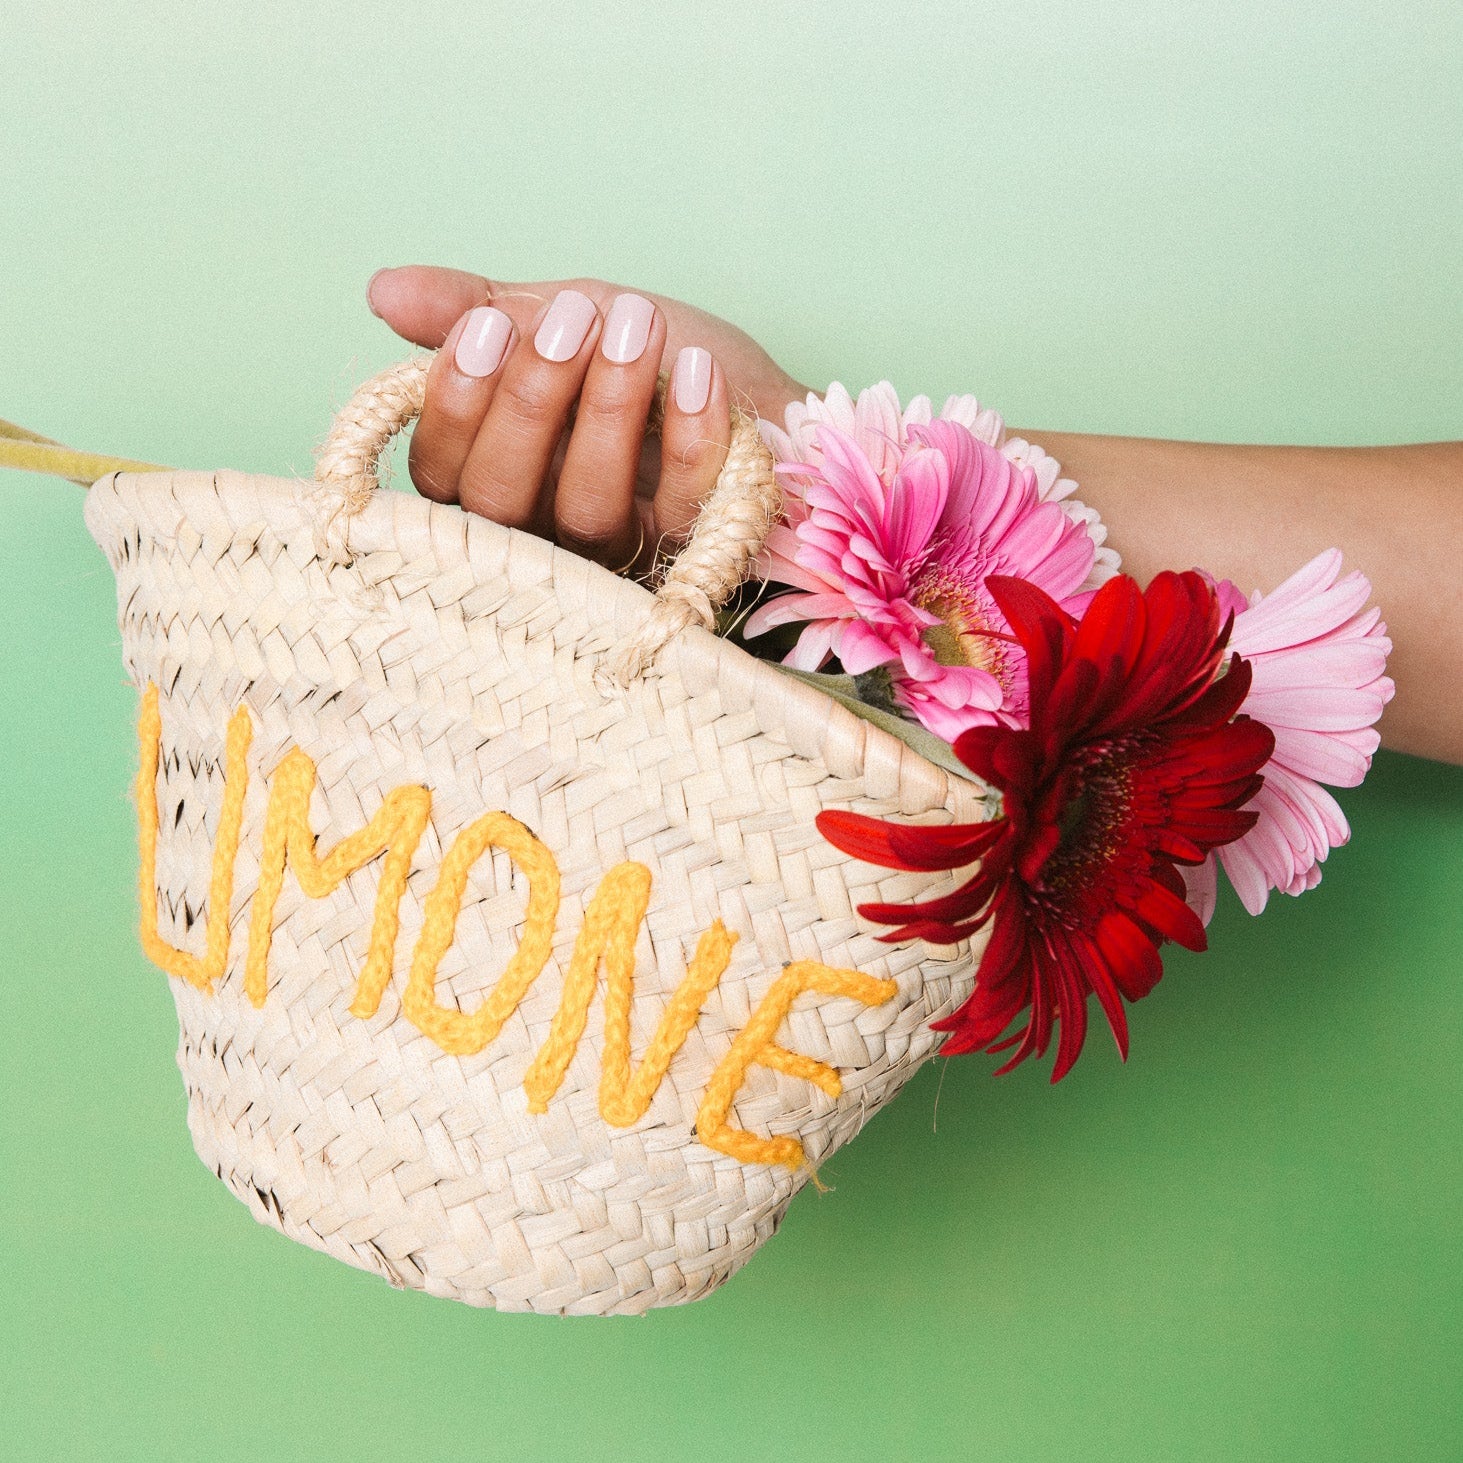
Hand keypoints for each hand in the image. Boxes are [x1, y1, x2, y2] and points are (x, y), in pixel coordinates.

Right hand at [367, 266, 810, 574]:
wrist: (762, 397)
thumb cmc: (647, 364)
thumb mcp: (556, 320)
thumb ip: (476, 310)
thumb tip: (381, 291)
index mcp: (496, 484)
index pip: (442, 473)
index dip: (454, 405)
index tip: (488, 326)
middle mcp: (544, 536)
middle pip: (502, 502)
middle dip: (531, 404)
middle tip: (572, 318)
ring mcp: (620, 555)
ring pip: (587, 512)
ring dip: (611, 410)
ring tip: (638, 324)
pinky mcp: (695, 553)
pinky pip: (684, 509)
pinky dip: (693, 437)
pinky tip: (699, 371)